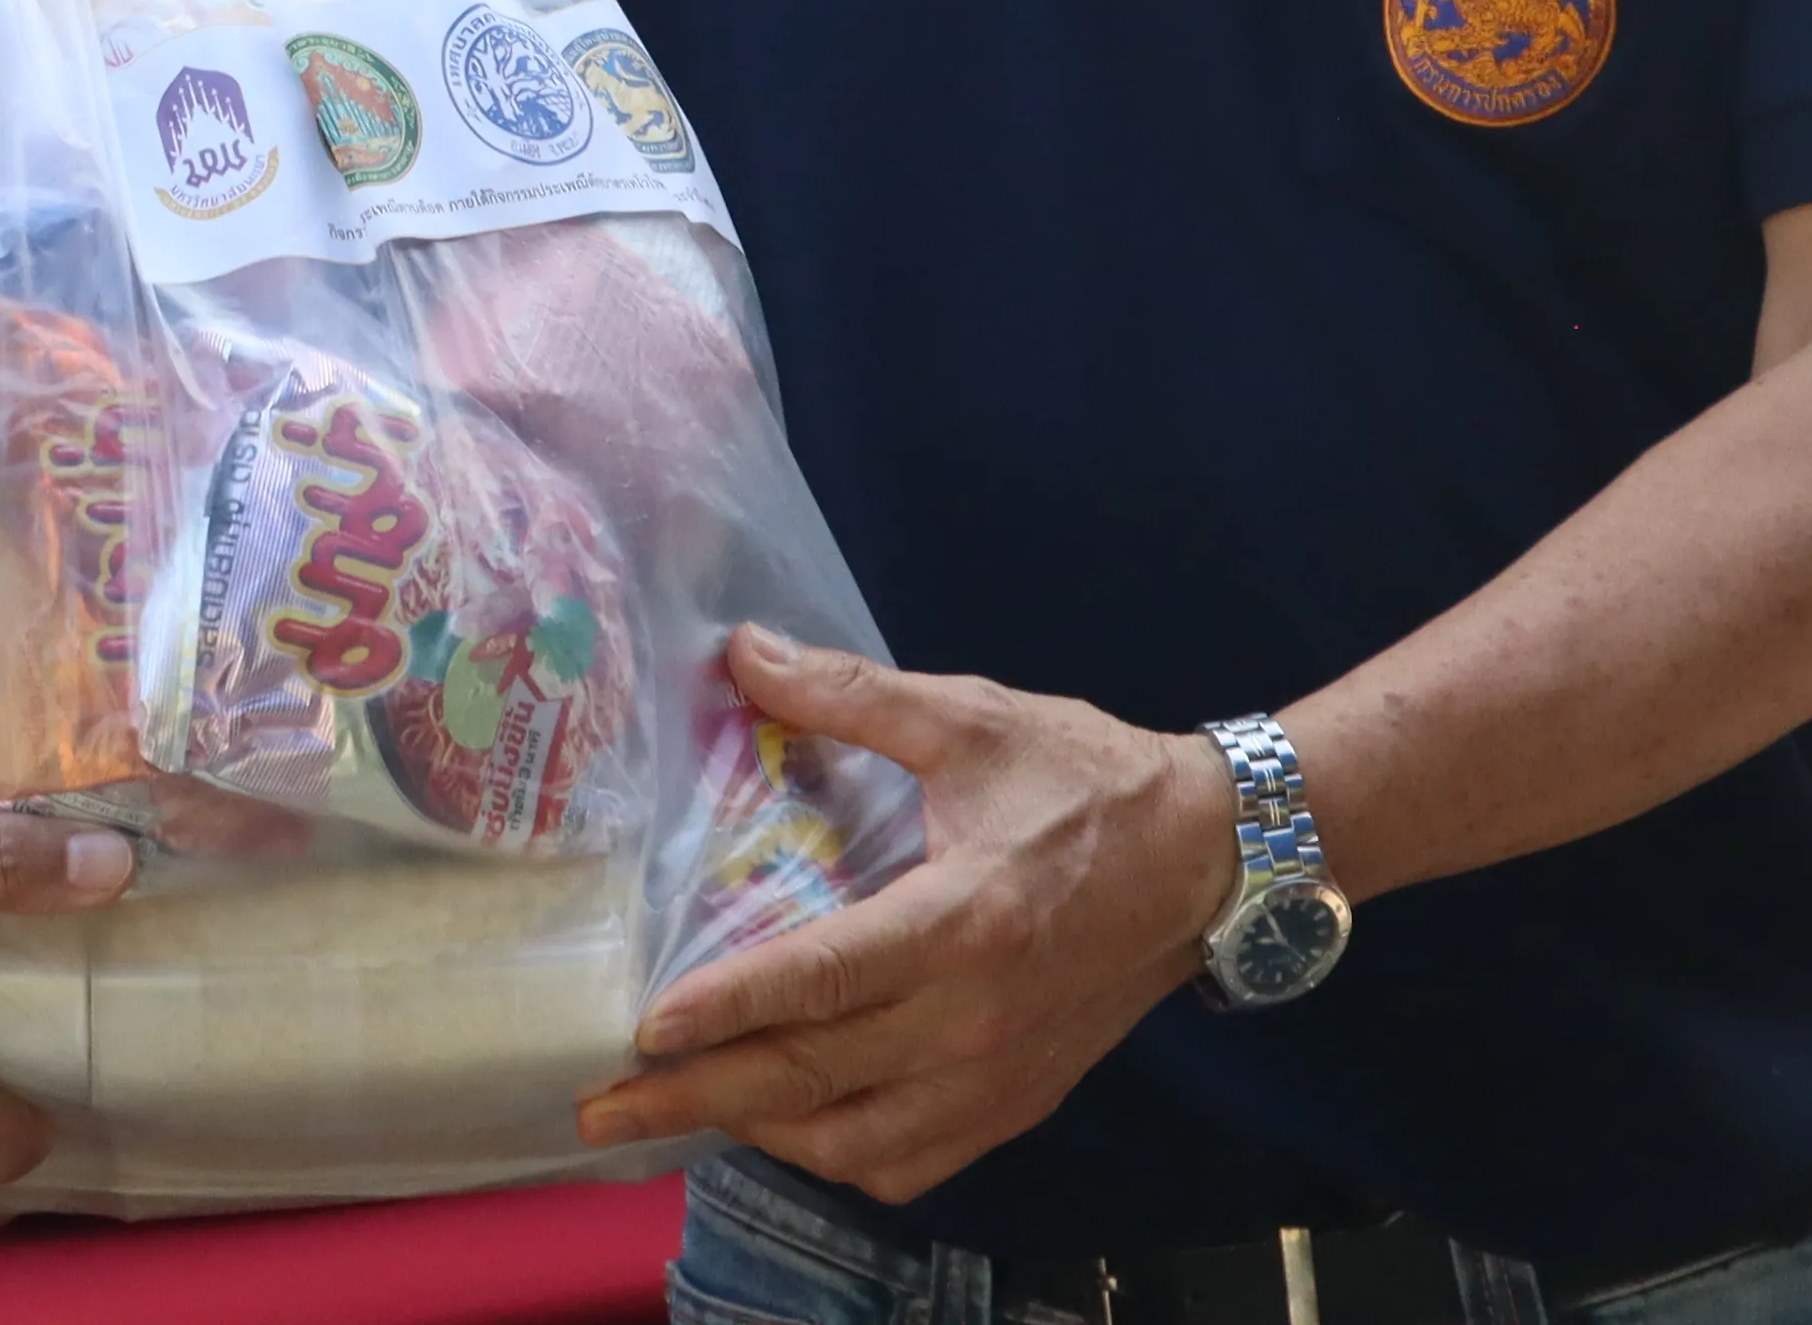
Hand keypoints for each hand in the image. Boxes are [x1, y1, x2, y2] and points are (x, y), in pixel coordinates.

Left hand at [574, 628, 1234, 1205]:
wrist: (1211, 860)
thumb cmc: (1088, 780)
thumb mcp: (970, 718)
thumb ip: (851, 693)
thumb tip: (743, 652)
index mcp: (962, 921)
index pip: (821, 980)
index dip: (728, 1009)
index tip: (645, 1029)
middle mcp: (974, 1020)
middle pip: (813, 1080)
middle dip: (696, 1100)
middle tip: (600, 1109)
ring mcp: (998, 1077)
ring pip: (854, 1140)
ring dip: (757, 1136)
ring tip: (676, 1116)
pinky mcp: (1018, 1103)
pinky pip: (910, 1159)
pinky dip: (838, 1155)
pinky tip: (788, 1127)